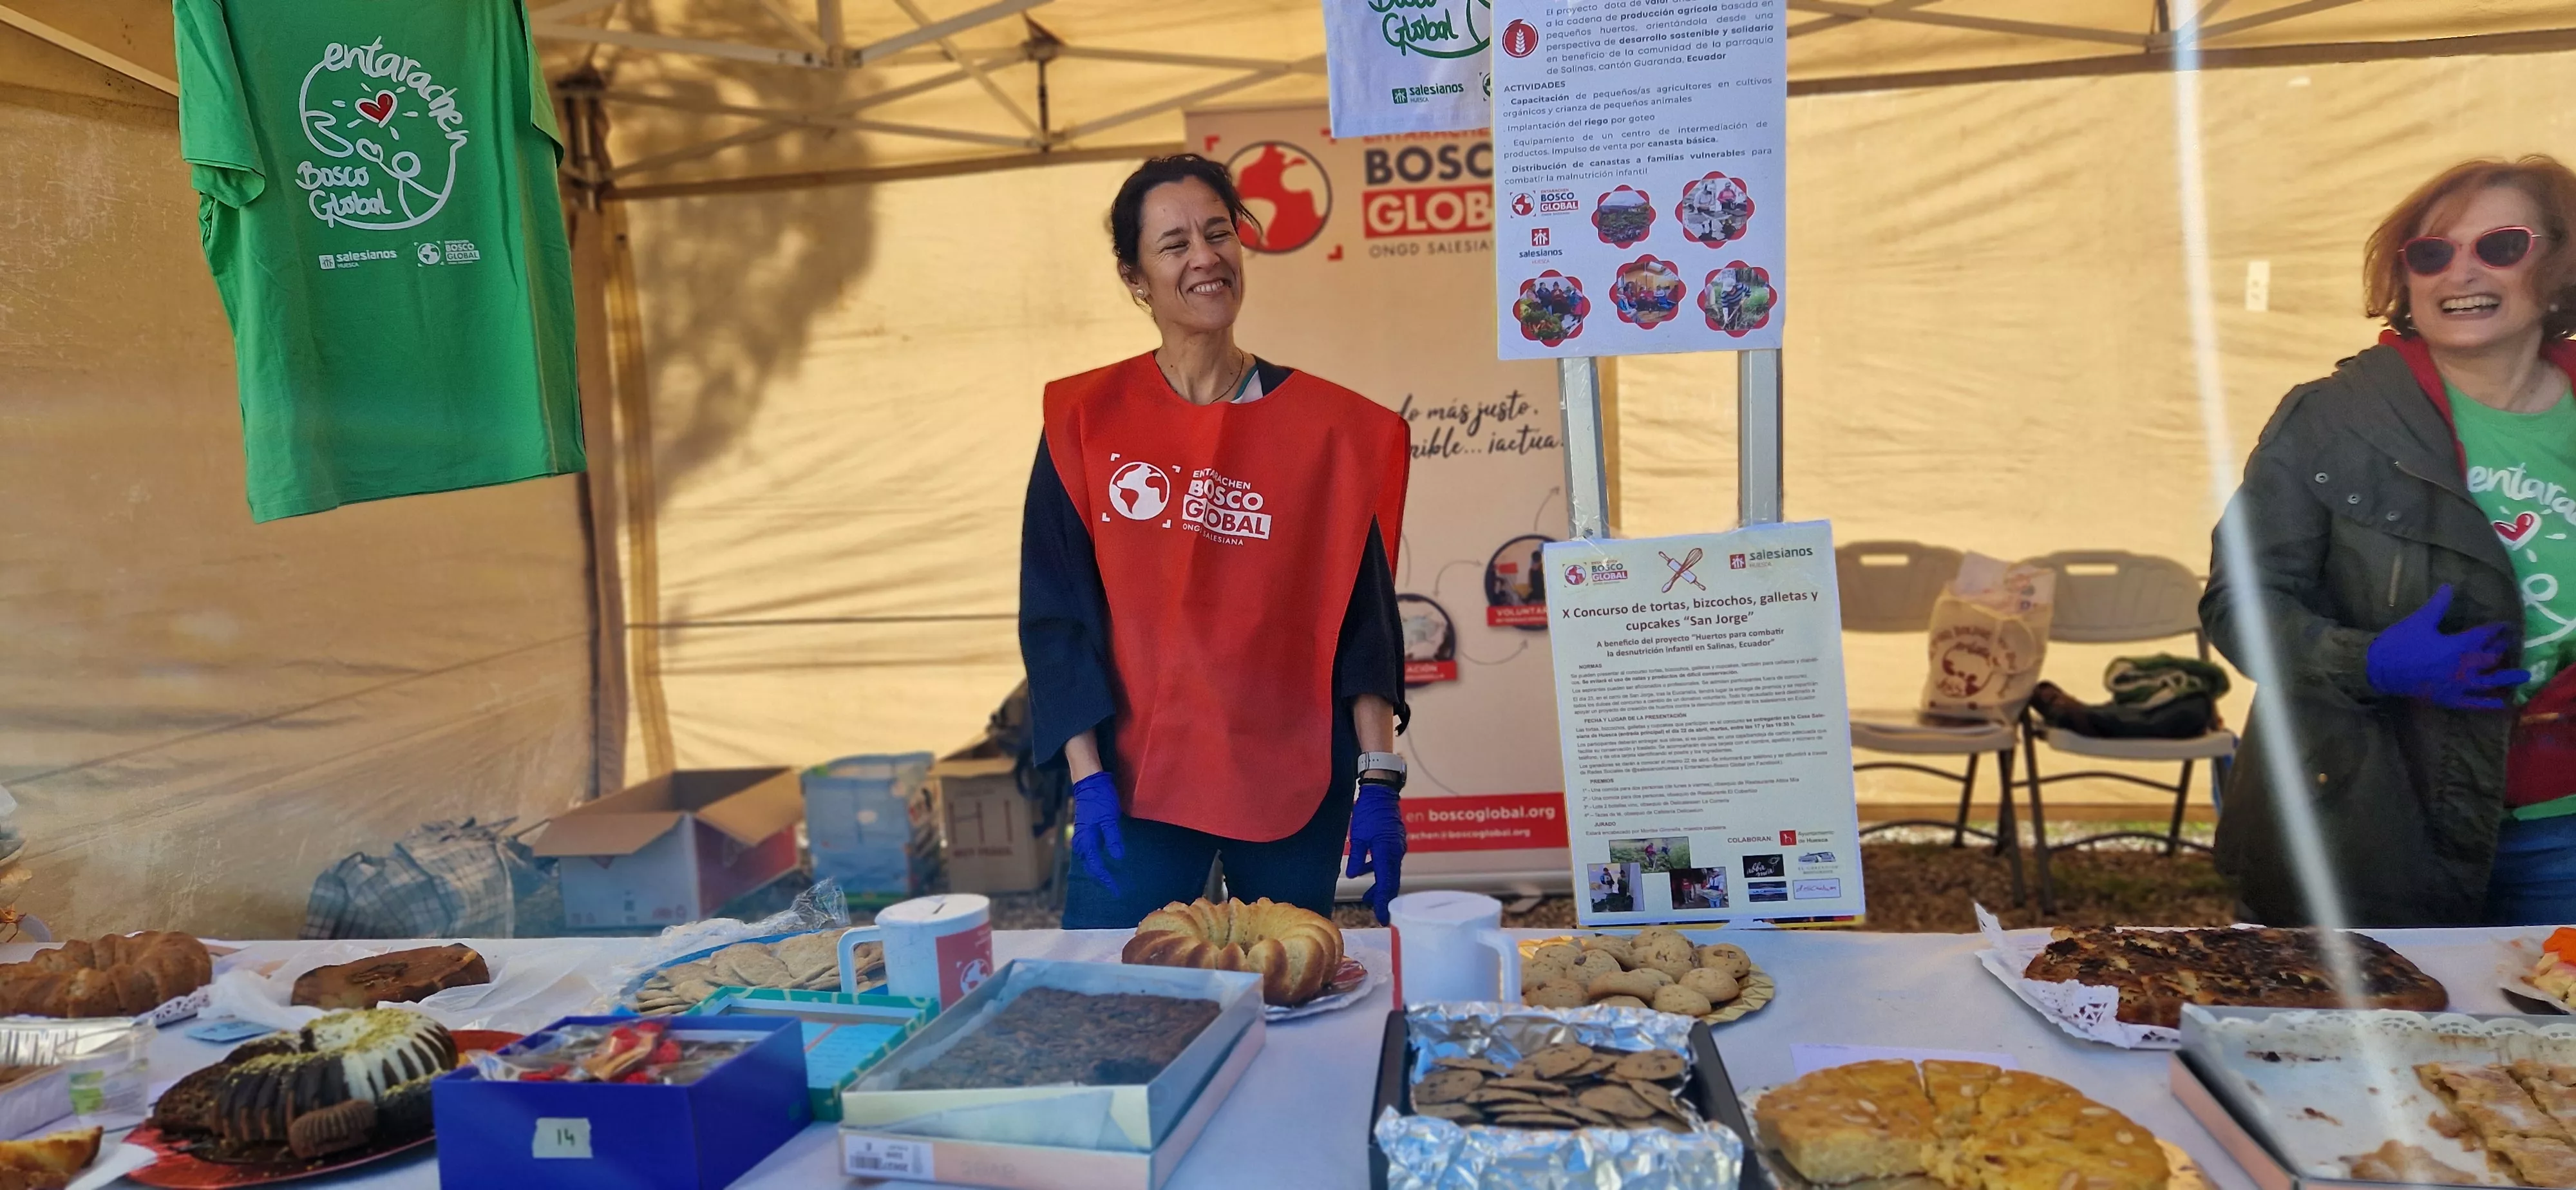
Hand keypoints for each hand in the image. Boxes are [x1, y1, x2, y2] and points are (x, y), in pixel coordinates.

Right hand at [1069, 771, 1124, 896]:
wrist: (1089, 782)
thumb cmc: (1100, 799)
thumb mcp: (1110, 818)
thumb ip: (1113, 838)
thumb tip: (1118, 857)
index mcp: (1087, 840)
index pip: (1096, 866)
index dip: (1106, 879)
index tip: (1116, 890)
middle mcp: (1081, 841)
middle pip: (1089, 866)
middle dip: (1101, 878)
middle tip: (1113, 887)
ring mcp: (1081, 836)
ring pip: (1087, 859)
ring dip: (1096, 870)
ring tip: (1108, 878)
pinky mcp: (1085, 831)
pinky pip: (1088, 851)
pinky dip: (1095, 859)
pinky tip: (1101, 860)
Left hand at [1343, 782, 1406, 923]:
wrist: (1381, 793)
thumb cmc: (1368, 812)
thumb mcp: (1358, 836)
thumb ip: (1357, 858)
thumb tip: (1354, 875)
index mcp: (1387, 852)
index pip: (1386, 884)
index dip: (1383, 902)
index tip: (1382, 917)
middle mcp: (1396, 852)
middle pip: (1392, 881)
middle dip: (1384, 898)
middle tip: (1379, 914)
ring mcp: (1398, 847)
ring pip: (1390, 872)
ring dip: (1380, 886)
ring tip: (1368, 897)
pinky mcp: (1396, 842)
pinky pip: (1390, 862)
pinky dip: (1380, 871)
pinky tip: (1367, 871)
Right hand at [2365, 584, 2528, 709]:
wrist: (2378, 670)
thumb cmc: (2399, 643)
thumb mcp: (2420, 620)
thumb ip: (2438, 604)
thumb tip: (2449, 586)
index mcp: (2457, 646)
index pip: (2484, 635)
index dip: (2496, 629)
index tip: (2505, 625)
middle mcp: (2463, 667)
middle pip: (2491, 657)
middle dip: (2502, 649)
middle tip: (2511, 644)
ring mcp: (2458, 685)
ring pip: (2489, 682)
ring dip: (2507, 678)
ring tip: (2523, 676)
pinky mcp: (2449, 698)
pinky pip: (2473, 703)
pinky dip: (2488, 703)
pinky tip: (2502, 703)